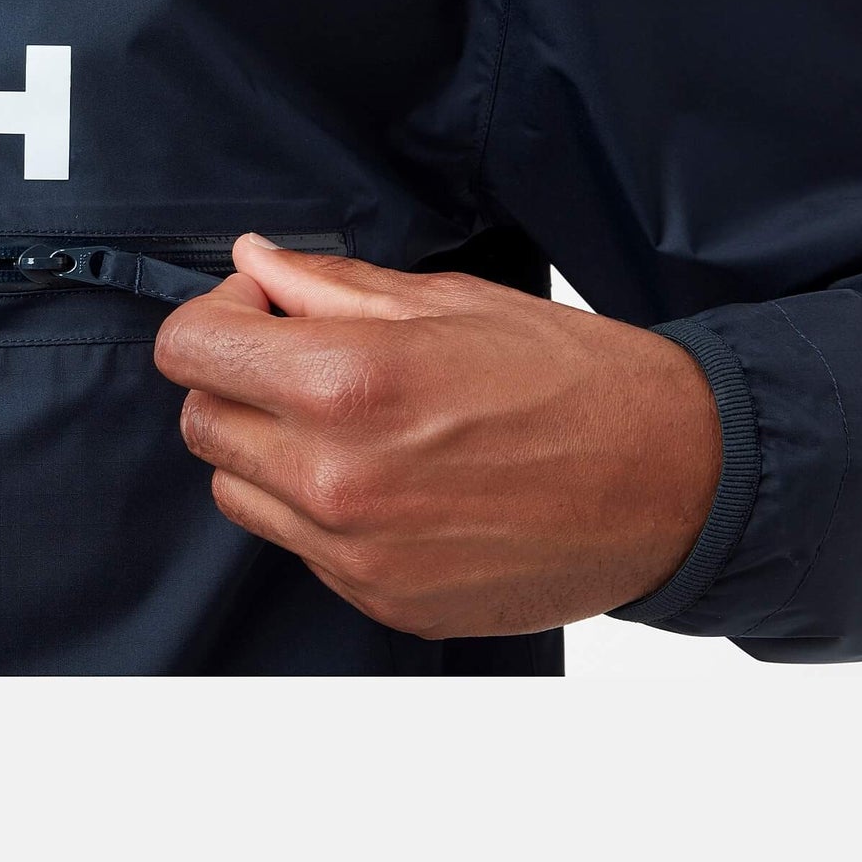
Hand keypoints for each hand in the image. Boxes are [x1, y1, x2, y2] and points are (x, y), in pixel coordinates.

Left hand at [153, 235, 722, 637]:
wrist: (672, 483)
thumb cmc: (573, 378)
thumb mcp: (446, 301)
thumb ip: (329, 285)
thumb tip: (255, 261)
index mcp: (345, 383)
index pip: (189, 350)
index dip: (214, 317)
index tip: (256, 308)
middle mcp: (334, 478)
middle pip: (199, 422)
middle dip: (233, 378)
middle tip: (296, 354)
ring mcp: (354, 552)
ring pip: (236, 490)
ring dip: (264, 446)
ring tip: (343, 418)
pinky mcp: (380, 599)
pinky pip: (297, 545)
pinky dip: (314, 506)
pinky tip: (383, 474)